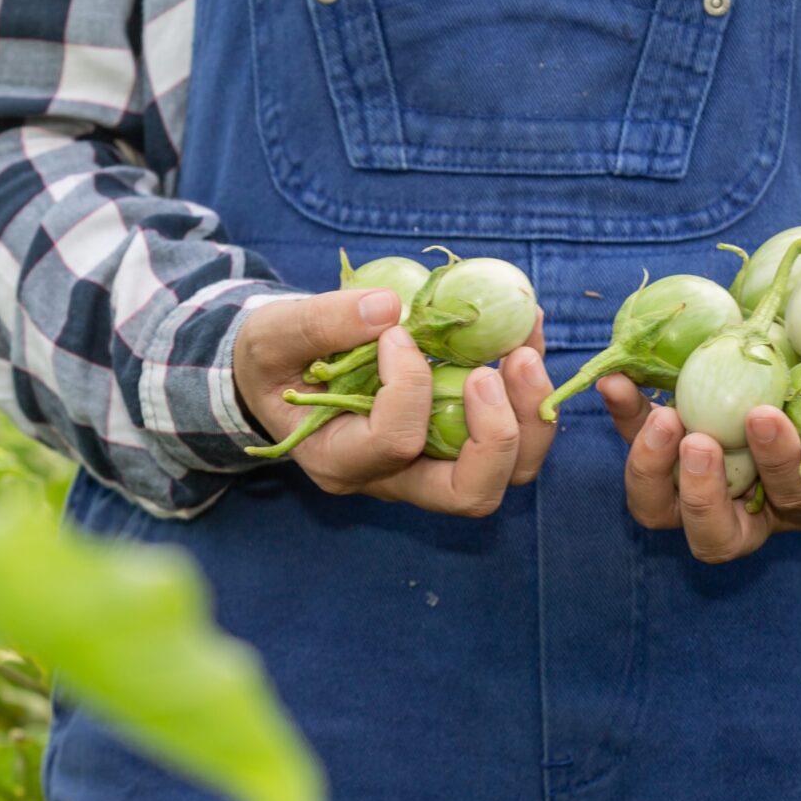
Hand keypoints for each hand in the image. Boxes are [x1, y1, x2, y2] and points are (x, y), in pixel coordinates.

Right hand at [235, 288, 554, 516]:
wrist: (281, 376)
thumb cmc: (272, 360)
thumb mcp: (273, 335)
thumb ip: (320, 323)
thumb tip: (389, 308)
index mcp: (340, 462)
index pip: (393, 442)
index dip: (407, 385)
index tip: (397, 334)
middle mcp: (392, 480)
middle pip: (470, 492)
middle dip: (498, 434)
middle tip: (495, 368)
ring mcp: (429, 466)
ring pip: (506, 473)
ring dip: (528, 416)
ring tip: (524, 350)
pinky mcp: (454, 441)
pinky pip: (511, 432)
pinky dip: (527, 388)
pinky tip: (523, 333)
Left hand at [597, 347, 800, 562]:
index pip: (796, 500)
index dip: (778, 465)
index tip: (764, 416)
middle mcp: (754, 510)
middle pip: (713, 537)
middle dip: (701, 495)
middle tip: (697, 439)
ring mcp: (704, 486)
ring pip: (660, 509)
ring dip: (651, 467)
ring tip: (660, 416)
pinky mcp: (668, 451)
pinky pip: (638, 448)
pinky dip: (623, 418)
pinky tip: (616, 381)